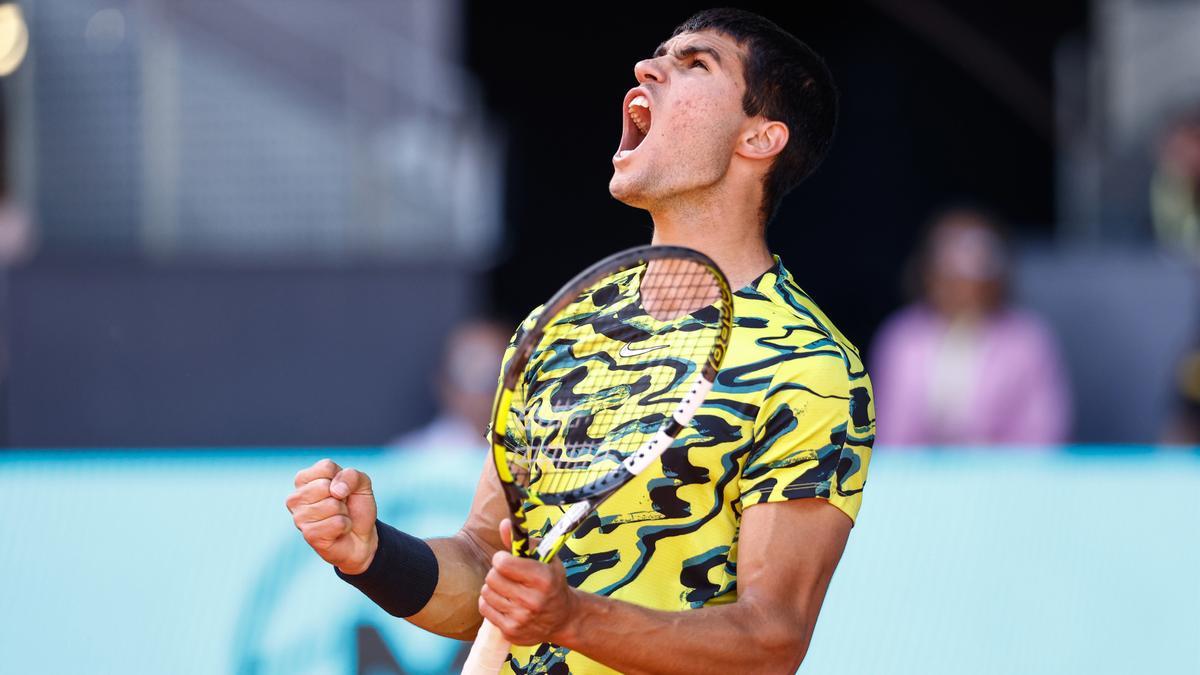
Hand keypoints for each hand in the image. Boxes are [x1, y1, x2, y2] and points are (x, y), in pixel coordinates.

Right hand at [286, 458, 378, 574]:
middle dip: (342, 497)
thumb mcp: (361, 484)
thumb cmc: (356, 507)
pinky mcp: (309, 534)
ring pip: (332, 505)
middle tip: (341, 506)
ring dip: (344, 513)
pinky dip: (345, 526)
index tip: (342, 490)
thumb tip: (335, 490)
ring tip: (338, 518)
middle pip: (325, 486)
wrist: (362, 537)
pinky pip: (337, 523)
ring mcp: (299, 517)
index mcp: (304, 479)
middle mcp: (296, 498)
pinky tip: (338, 531)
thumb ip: (351, 476)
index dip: (342, 478)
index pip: (325, 467)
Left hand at [477, 519, 579, 645]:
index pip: (503, 563)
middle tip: (507, 574)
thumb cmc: (552, 582)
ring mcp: (521, 618)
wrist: (563, 618)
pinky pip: (484, 608)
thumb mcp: (545, 559)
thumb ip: (522, 542)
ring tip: (507, 588)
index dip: (501, 558)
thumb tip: (504, 524)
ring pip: (486, 592)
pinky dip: (490, 602)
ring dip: (493, 587)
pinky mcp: (511, 631)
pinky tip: (504, 601)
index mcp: (543, 578)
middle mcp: (533, 600)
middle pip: (492, 577)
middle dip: (497, 572)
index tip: (507, 559)